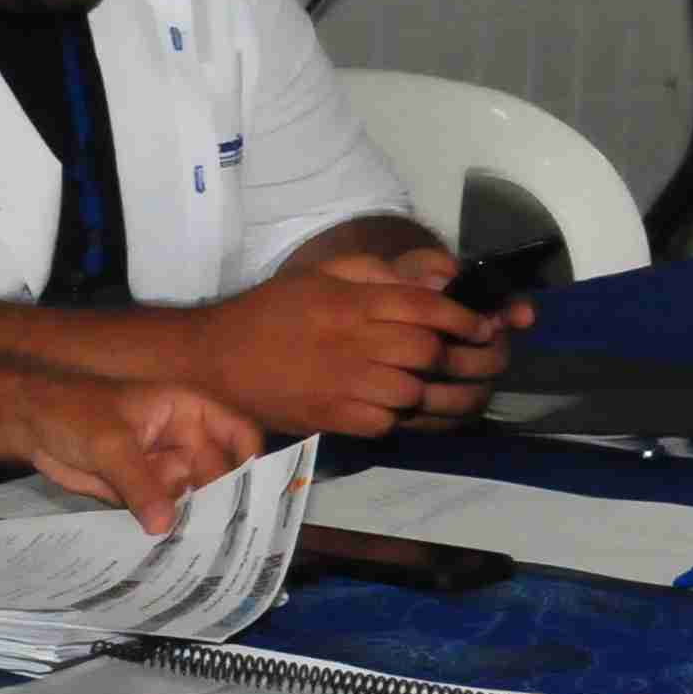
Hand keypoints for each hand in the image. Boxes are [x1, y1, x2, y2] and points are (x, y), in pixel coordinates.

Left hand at [13, 377, 262, 531]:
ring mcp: (163, 468)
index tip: (256, 499)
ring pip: (189, 500)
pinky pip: (161, 514)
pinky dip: (162, 531)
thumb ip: (139, 483)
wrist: (29, 423)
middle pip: (217, 477)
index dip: (252, 463)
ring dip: (190, 524)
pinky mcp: (141, 492)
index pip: (237, 434)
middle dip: (219, 506)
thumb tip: (165, 525)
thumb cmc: (73, 412)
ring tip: (200, 554)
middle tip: (226, 541)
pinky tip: (170, 555)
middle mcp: (183, 442)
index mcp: (188, 412)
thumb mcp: (109, 444)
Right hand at [186, 256, 507, 435]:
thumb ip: (375, 272)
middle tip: (457, 357)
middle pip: (426, 351)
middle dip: (450, 355)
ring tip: (427, 385)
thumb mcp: (318, 276)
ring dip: (425, 389)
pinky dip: (397, 416)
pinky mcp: (331, 417)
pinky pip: (386, 421)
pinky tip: (392, 406)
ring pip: (413, 391)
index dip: (462, 318)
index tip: (479, 326)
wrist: (213, 356)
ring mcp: (342, 383)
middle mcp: (351, 341)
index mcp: (350, 302)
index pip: (426, 307)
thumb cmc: (269, 311)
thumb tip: (434, 280)